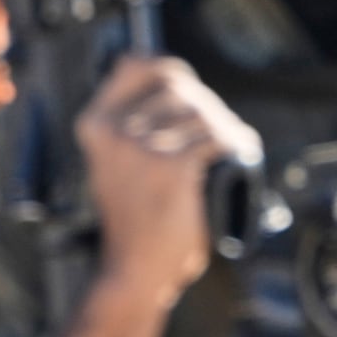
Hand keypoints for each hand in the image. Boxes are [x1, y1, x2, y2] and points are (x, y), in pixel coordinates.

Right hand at [75, 56, 259, 307]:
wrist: (133, 271)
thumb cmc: (132, 220)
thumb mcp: (112, 163)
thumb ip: (125, 122)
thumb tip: (159, 72)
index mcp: (96, 124)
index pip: (137, 66)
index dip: (170, 72)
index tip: (188, 88)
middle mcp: (114, 130)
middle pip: (178, 89)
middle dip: (208, 107)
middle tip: (220, 135)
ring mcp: (141, 147)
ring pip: (202, 113)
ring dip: (225, 129)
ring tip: (231, 150)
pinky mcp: (172, 167)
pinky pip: (216, 140)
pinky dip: (236, 148)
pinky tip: (241, 161)